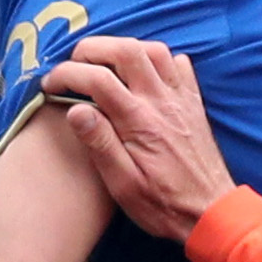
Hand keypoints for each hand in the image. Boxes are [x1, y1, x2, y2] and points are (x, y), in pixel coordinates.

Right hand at [46, 35, 235, 241]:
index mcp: (139, 121)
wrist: (211, 213)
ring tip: (105, 63)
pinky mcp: (193, 103)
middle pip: (127, 50)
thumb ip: (100, 144)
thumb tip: (74, 110)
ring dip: (125, 49)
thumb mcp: (123, 185)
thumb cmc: (163, 205)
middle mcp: (161, 101)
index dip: (66, 74)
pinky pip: (178, 65)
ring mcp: (180, 99)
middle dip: (93, 48)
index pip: (97, 78)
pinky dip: (157, 60)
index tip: (49, 85)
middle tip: (74, 63)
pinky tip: (144, 74)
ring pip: (154, 51)